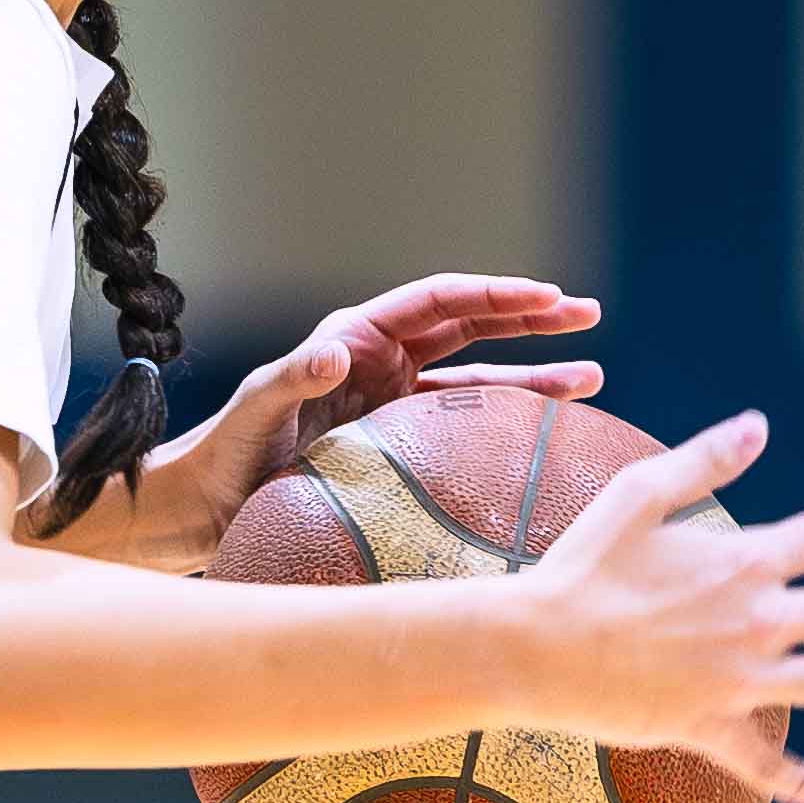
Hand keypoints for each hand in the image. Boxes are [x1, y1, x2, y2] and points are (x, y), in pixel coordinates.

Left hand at [156, 271, 604, 562]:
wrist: (211, 507)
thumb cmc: (225, 452)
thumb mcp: (256, 410)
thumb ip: (292, 378)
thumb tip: (335, 352)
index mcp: (354, 338)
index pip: (438, 302)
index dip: (493, 295)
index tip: (544, 297)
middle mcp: (382, 362)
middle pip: (471, 327)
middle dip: (530, 319)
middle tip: (588, 312)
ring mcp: (396, 403)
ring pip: (479, 379)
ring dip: (533, 375)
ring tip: (592, 376)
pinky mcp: (402, 445)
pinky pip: (465, 427)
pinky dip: (507, 425)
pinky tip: (549, 431)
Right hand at [522, 409, 803, 802]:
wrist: (534, 648)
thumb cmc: (581, 566)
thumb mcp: (638, 494)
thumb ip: (704, 461)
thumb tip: (759, 424)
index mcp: (744, 561)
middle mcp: (757, 620)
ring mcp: (741, 680)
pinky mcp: (711, 728)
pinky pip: (767, 763)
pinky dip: (802, 782)